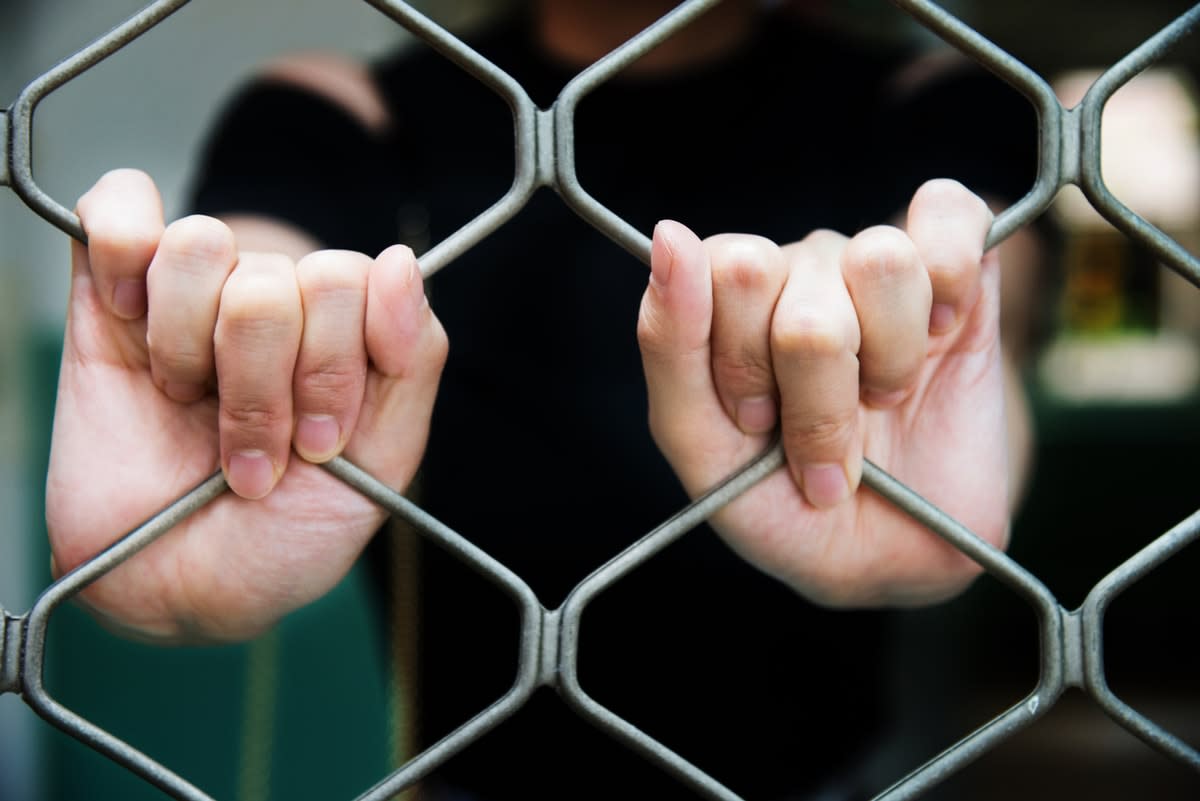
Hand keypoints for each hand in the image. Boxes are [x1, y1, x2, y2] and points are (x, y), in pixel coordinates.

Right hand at [46, 169, 446, 640]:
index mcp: (344, 333)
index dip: (335, 364)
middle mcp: (276, 304)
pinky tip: (130, 321)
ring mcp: (193, 296)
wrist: (176, 596)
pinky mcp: (106, 295)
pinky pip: (117, 206)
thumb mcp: (379, 469)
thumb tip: (400, 261)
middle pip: (282, 275)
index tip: (321, 442)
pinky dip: (121, 247)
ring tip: (188, 408)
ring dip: (193, 350)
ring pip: (202, 244)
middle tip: (255, 454)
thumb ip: (412, 363)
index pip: (356, 279)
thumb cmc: (282, 538)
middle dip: (265, 384)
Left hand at [637, 179, 1008, 606]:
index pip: (713, 273)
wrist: (900, 555)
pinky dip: (953, 281)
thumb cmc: (789, 506)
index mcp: (723, 306)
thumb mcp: (707, 457)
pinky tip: (944, 335)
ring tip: (882, 401)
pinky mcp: (955, 262)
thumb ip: (670, 349)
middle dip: (811, 386)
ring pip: (877, 258)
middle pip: (780, 273)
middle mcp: (792, 272)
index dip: (741, 362)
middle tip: (823, 439)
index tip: (756, 425)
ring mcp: (871, 264)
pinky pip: (949, 214)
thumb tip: (669, 234)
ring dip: (888, 357)